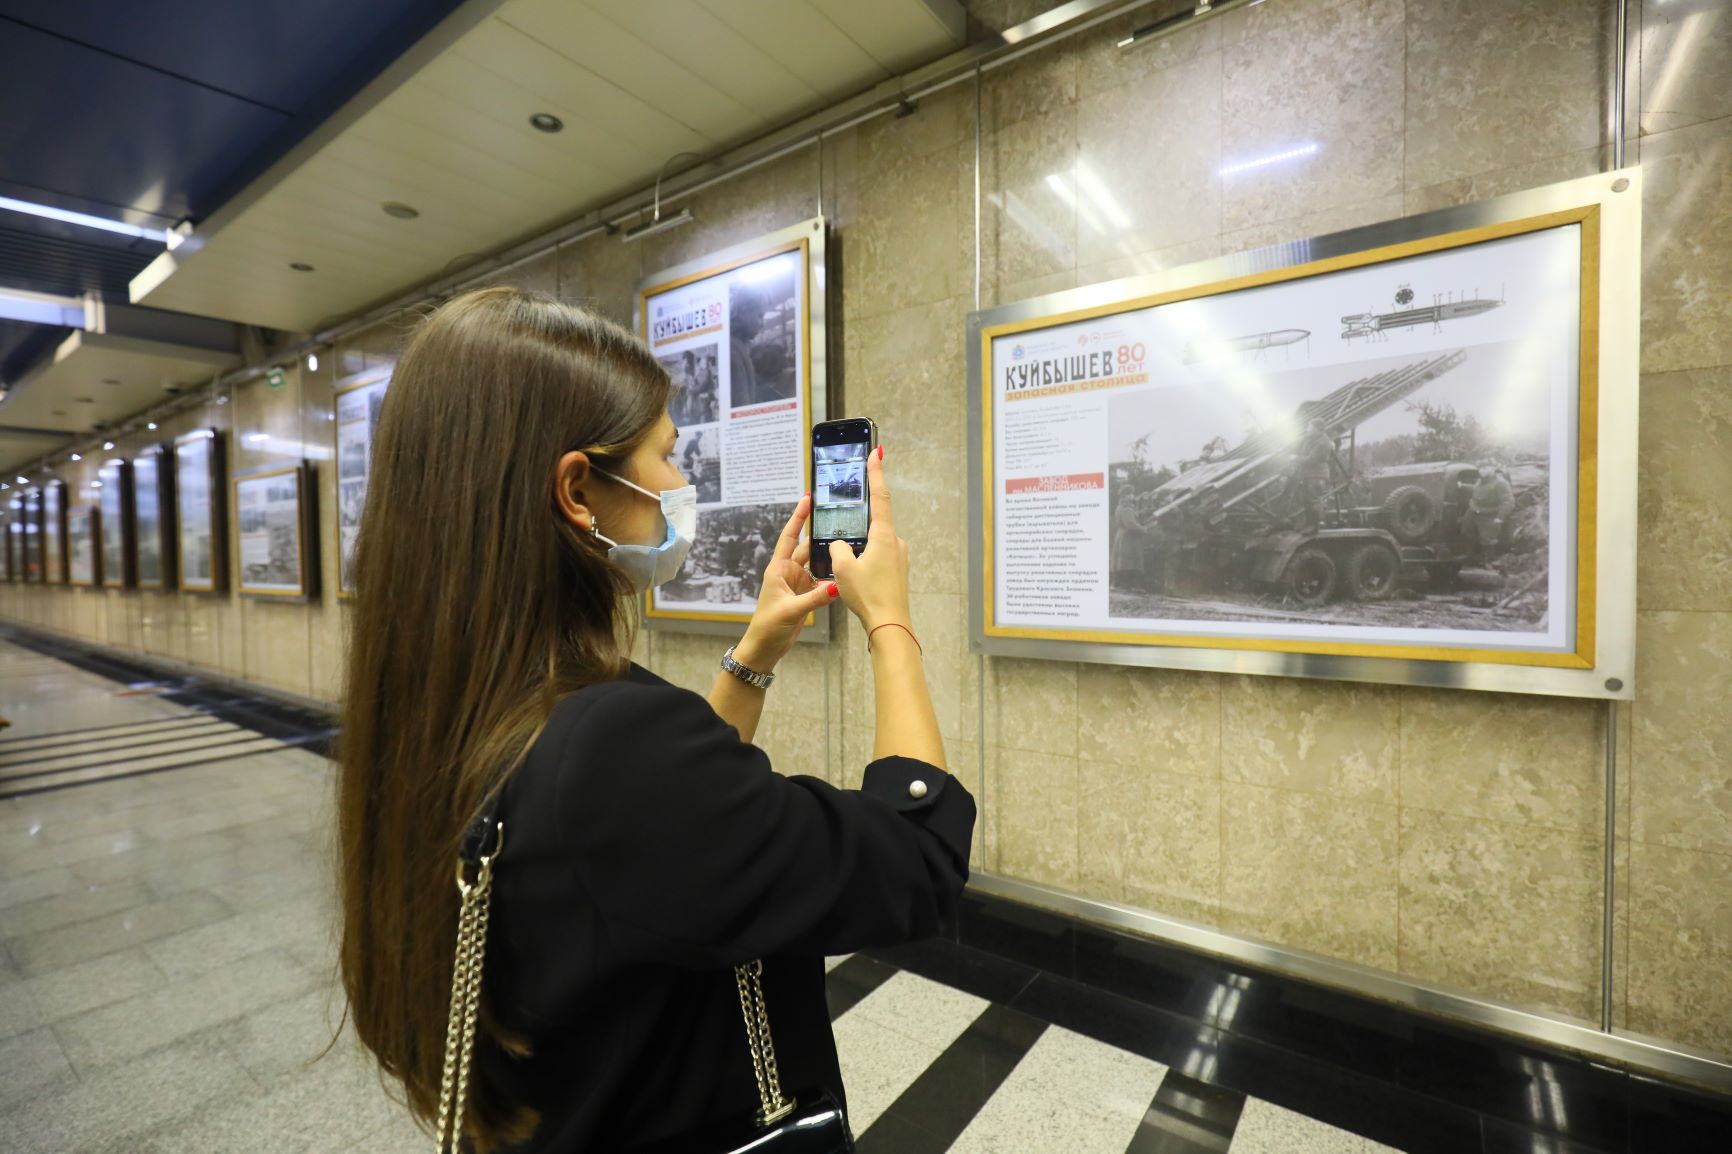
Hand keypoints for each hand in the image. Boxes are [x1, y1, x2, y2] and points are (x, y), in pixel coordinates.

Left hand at [737, 494, 838, 668]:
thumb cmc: (767, 627)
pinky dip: (832, 577)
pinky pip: (822, 582)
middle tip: (838, 518)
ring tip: (848, 542)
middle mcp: (789, 572)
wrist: (764, 649)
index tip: (807, 499)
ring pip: (817, 565)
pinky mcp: (806, 596)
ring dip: (829, 556)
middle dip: (820, 534)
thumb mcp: (790, 610)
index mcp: (779, 569)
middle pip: (807, 548)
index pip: (790, 537)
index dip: (798, 518)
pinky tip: (846, 571)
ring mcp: (798, 584)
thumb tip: (837, 586)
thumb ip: (815, 598)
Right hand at [828, 446, 909, 632]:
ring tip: (849, 575)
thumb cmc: (868, 596)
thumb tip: (840, 545)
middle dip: (856, 530)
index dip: (876, 472)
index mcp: (884, 536)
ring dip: (859, 552)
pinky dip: (864, 564)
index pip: (880, 496)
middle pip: (872, 524)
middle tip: (846, 547)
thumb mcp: (843, 569)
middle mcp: (895, 542)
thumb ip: (838, 548)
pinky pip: (877, 559)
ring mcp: (899, 557)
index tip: (876, 452)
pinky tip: (856, 580)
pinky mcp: (897, 571)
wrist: (889, 625)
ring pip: (872, 545)